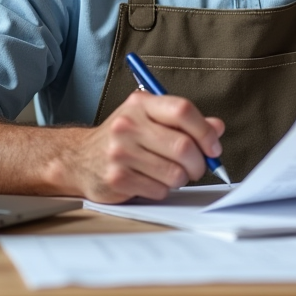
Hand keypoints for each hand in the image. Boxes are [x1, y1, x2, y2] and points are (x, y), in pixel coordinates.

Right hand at [62, 90, 224, 203]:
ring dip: (181, 179)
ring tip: (172, 174)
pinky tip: (152, 182)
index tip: (213, 147)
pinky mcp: (116, 178)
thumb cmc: (123, 138)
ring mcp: (120, 152)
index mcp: (140, 104)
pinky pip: (159, 190)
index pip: (182, 110)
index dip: (205, 131)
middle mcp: (128, 125)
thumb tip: (217, 128)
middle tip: (197, 167)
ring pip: (174, 173)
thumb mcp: (150, 119)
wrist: (79, 158)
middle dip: (199, 163)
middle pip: (183, 146)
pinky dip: (163, 190)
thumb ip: (184, 122)